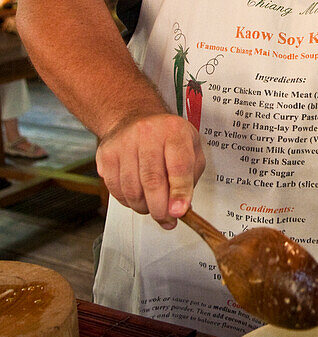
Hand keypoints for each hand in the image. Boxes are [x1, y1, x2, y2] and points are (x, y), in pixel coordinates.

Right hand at [96, 113, 205, 228]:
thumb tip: (181, 207)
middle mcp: (148, 133)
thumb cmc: (167, 137)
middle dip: (160, 209)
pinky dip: (127, 201)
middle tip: (167, 220)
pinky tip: (136, 197)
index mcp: (175, 131)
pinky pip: (115, 189)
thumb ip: (191, 177)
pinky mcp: (106, 154)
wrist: (134, 117)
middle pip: (152, 181)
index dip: (179, 194)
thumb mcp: (191, 148)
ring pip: (132, 189)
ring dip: (143, 207)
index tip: (178, 212)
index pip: (178, 167)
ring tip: (152, 207)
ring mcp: (124, 143)